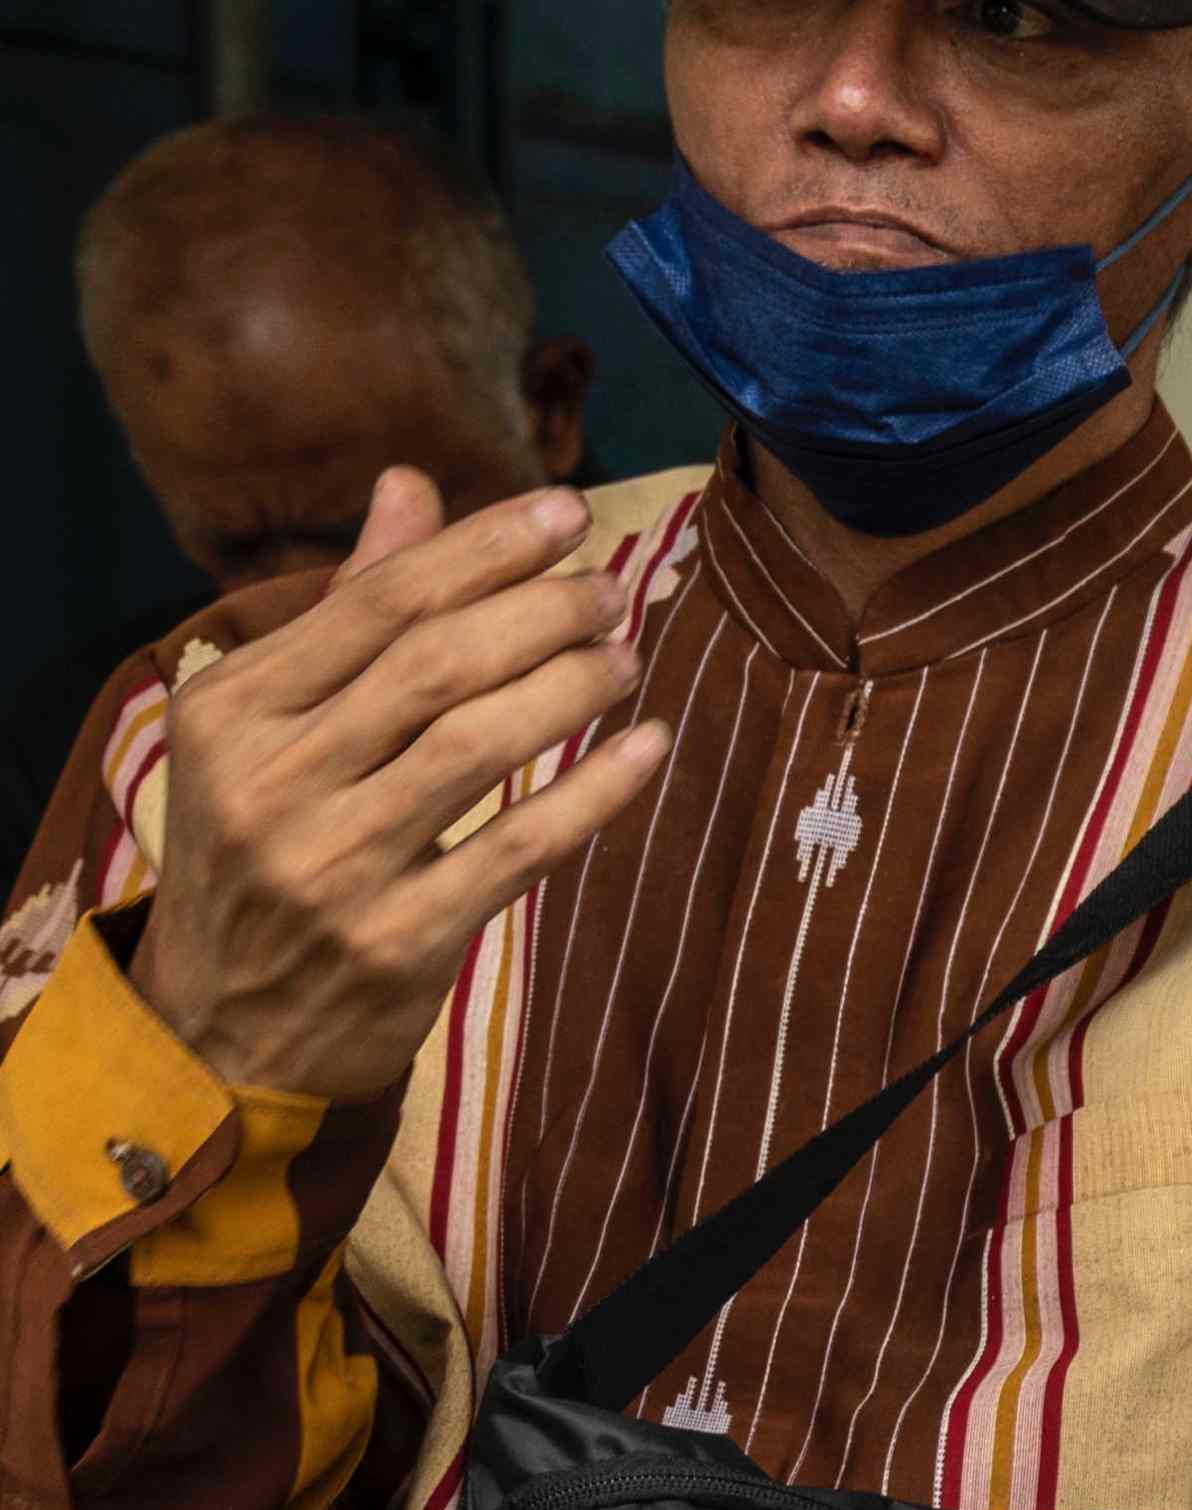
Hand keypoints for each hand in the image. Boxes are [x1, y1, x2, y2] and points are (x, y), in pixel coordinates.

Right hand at [133, 473, 668, 1101]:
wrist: (224, 1024)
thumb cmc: (262, 846)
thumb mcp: (265, 727)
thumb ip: (346, 608)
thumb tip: (408, 485)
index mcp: (228, 711)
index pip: (375, 603)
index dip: (482, 548)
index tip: (567, 513)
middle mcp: (270, 781)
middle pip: (435, 664)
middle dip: (542, 612)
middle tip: (611, 589)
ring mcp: (333, 865)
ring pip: (479, 745)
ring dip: (572, 687)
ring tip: (626, 654)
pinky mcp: (400, 939)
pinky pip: (522, 847)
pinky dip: (596, 790)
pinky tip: (648, 746)